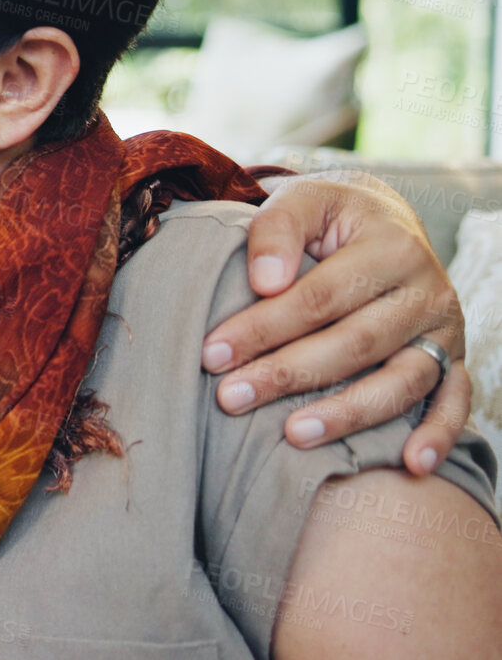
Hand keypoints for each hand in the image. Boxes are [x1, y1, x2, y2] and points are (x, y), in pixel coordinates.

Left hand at [202, 170, 463, 475]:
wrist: (382, 220)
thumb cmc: (328, 217)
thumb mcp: (303, 200)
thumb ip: (278, 229)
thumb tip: (265, 283)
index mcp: (391, 247)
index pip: (319, 297)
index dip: (264, 327)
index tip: (211, 353)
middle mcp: (426, 291)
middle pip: (355, 343)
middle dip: (288, 374)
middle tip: (231, 397)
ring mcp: (443, 331)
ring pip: (401, 381)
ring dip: (347, 414)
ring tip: (292, 435)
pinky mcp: (454, 360)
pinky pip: (454, 401)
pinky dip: (439, 435)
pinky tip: (410, 465)